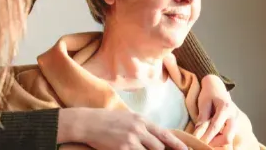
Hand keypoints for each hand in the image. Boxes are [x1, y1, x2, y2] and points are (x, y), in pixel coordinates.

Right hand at [58, 107, 186, 149]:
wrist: (87, 122)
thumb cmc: (106, 120)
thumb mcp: (128, 118)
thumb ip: (142, 127)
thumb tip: (154, 136)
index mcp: (142, 120)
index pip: (165, 134)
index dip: (177, 144)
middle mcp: (139, 129)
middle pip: (159, 147)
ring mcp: (131, 140)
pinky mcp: (122, 149)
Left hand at [193, 75, 238, 143]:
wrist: (217, 87)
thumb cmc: (209, 93)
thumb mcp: (204, 102)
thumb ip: (202, 117)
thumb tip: (198, 133)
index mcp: (225, 108)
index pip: (215, 127)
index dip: (205, 137)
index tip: (197, 142)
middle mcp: (233, 116)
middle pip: (227, 137)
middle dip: (215, 143)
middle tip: (203, 142)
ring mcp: (235, 121)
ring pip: (229, 139)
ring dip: (217, 142)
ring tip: (206, 139)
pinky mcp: (234, 125)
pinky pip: (229, 136)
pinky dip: (220, 140)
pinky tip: (211, 137)